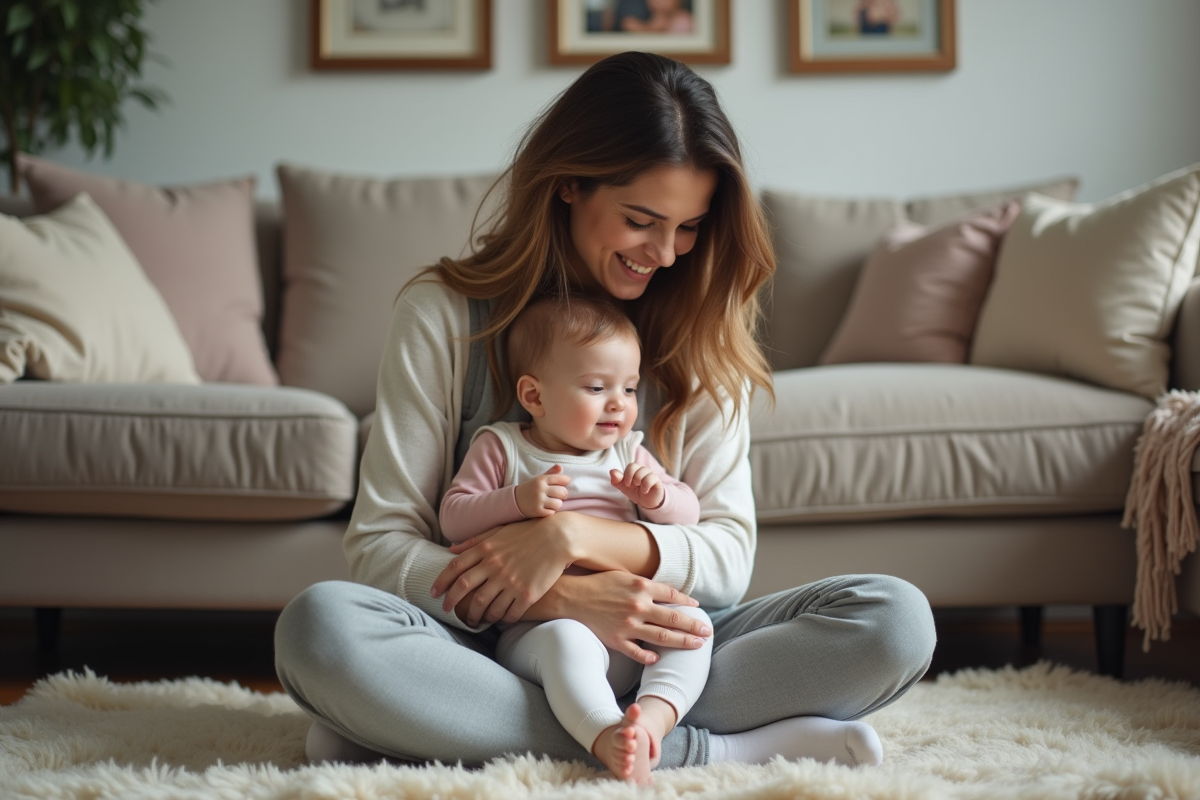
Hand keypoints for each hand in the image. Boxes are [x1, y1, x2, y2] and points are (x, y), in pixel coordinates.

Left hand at [432, 515, 574, 626]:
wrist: (559, 537)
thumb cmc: (528, 532)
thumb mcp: (498, 531)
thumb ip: (474, 541)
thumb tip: (451, 549)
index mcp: (486, 549)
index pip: (455, 568)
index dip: (441, 583)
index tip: (434, 594)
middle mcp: (494, 566)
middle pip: (465, 590)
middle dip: (453, 603)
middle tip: (449, 612)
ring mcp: (510, 581)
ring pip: (485, 606)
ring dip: (477, 616)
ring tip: (475, 619)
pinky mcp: (527, 594)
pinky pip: (508, 613)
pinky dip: (501, 618)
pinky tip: (499, 618)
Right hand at [515, 465, 570, 517]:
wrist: (514, 500)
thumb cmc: (531, 489)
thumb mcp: (539, 479)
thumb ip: (551, 473)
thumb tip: (560, 467)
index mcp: (541, 479)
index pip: (561, 479)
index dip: (566, 482)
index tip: (564, 484)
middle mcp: (540, 489)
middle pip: (563, 492)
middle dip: (563, 495)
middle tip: (559, 496)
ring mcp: (538, 500)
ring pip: (559, 504)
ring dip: (557, 504)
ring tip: (552, 503)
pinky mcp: (537, 511)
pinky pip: (552, 512)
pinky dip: (550, 511)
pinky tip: (545, 508)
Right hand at [561, 571, 710, 665]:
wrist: (570, 597)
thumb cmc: (597, 583)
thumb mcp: (623, 576)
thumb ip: (644, 584)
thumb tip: (664, 591)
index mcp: (641, 586)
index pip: (672, 595)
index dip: (687, 602)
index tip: (697, 608)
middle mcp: (639, 606)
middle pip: (674, 618)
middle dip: (693, 626)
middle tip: (707, 632)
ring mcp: (629, 625)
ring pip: (663, 637)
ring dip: (683, 642)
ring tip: (697, 645)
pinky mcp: (617, 639)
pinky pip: (638, 652)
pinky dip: (649, 657)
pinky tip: (658, 659)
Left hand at [610, 463, 664, 509]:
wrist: (647, 502)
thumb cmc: (635, 492)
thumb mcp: (624, 488)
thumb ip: (617, 480)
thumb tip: (611, 471)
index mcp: (635, 470)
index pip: (630, 465)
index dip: (627, 475)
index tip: (627, 484)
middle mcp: (643, 470)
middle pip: (634, 466)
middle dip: (631, 477)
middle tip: (634, 486)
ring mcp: (651, 474)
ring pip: (644, 470)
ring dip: (639, 481)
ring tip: (640, 488)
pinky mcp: (657, 480)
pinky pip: (652, 477)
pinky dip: (646, 485)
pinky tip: (645, 491)